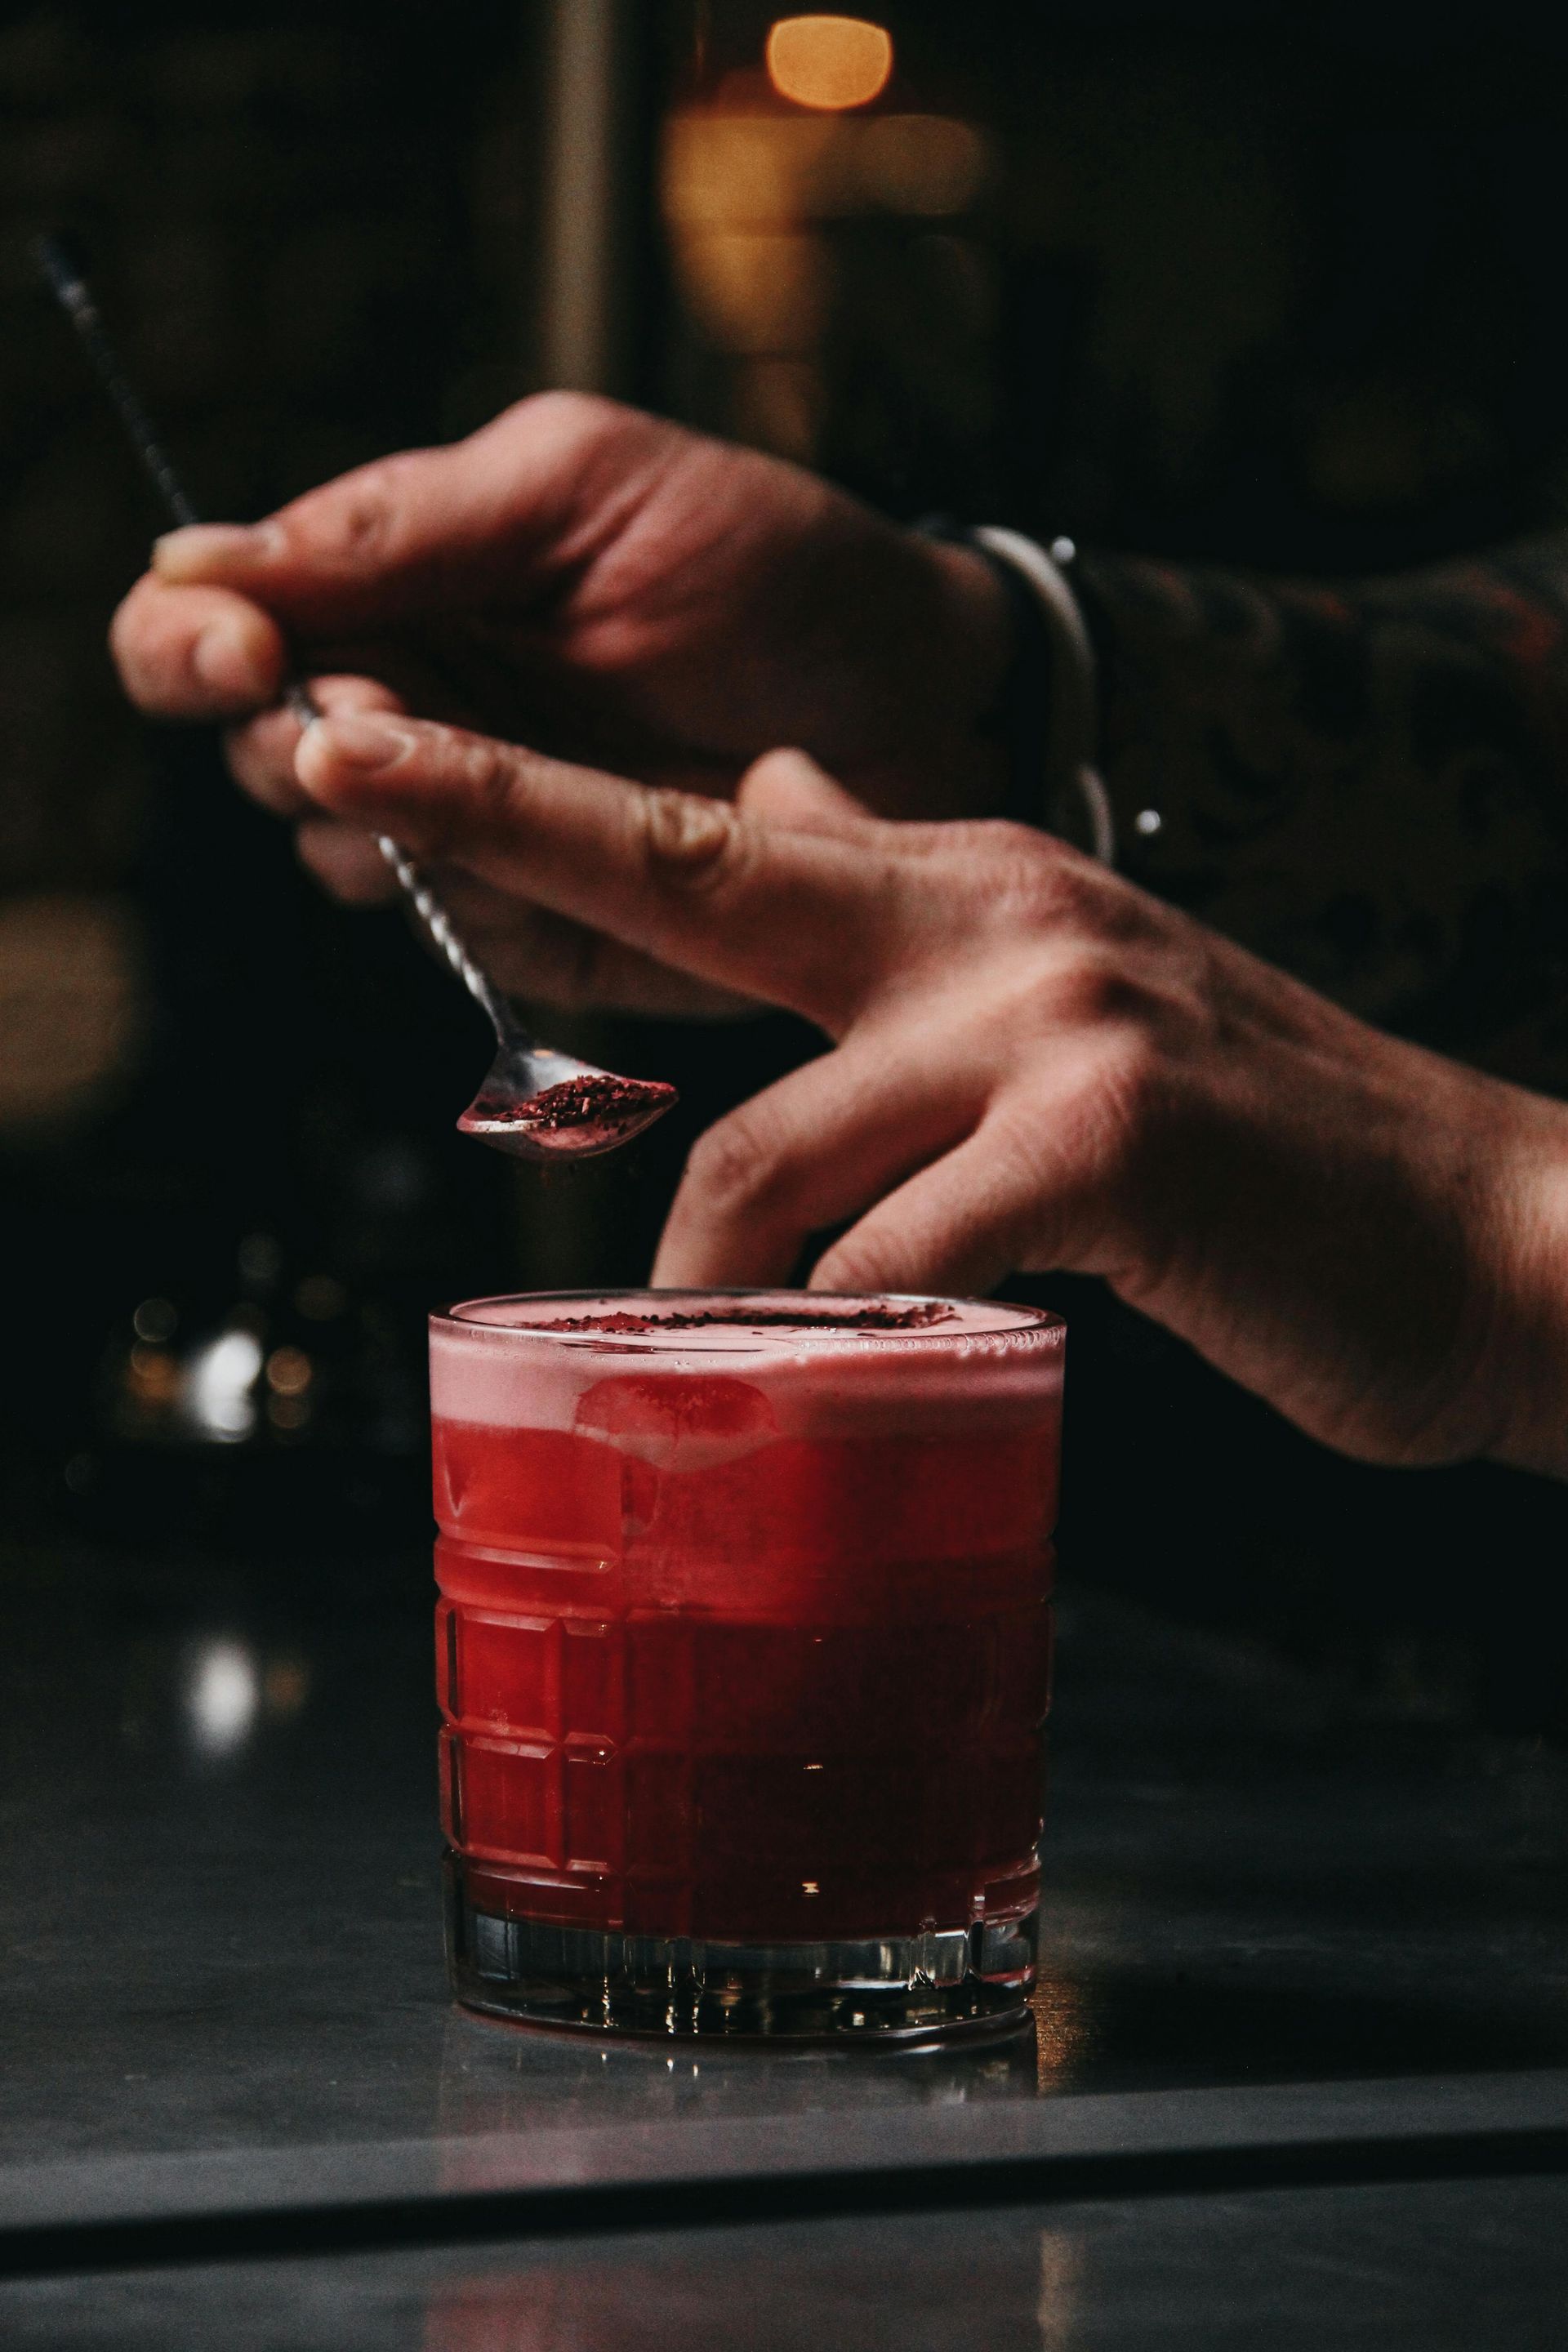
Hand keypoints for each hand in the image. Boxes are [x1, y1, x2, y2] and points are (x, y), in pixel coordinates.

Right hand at [108, 395, 1008, 1013]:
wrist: (928, 704)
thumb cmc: (774, 565)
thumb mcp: (585, 486)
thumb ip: (403, 524)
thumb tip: (200, 556)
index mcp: (396, 582)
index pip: (209, 620)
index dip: (192, 646)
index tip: (253, 656)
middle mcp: (412, 707)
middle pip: (258, 752)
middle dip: (305, 739)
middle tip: (398, 719)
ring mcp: (473, 824)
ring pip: (343, 858)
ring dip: (402, 827)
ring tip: (528, 776)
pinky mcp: (542, 925)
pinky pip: (459, 938)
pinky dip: (495, 901)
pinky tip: (591, 853)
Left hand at [284, 706, 1567, 1479]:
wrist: (1485, 1224)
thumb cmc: (1257, 1151)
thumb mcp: (1067, 991)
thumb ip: (907, 903)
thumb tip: (769, 807)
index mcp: (976, 886)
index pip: (718, 834)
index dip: (534, 793)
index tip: (374, 749)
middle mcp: (1001, 913)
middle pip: (700, 870)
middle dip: (506, 816)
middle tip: (339, 770)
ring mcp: (1061, 1014)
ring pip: (779, 1149)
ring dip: (714, 1277)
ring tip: (707, 1356)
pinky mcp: (1117, 1136)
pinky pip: (906, 1249)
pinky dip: (853, 1329)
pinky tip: (863, 1371)